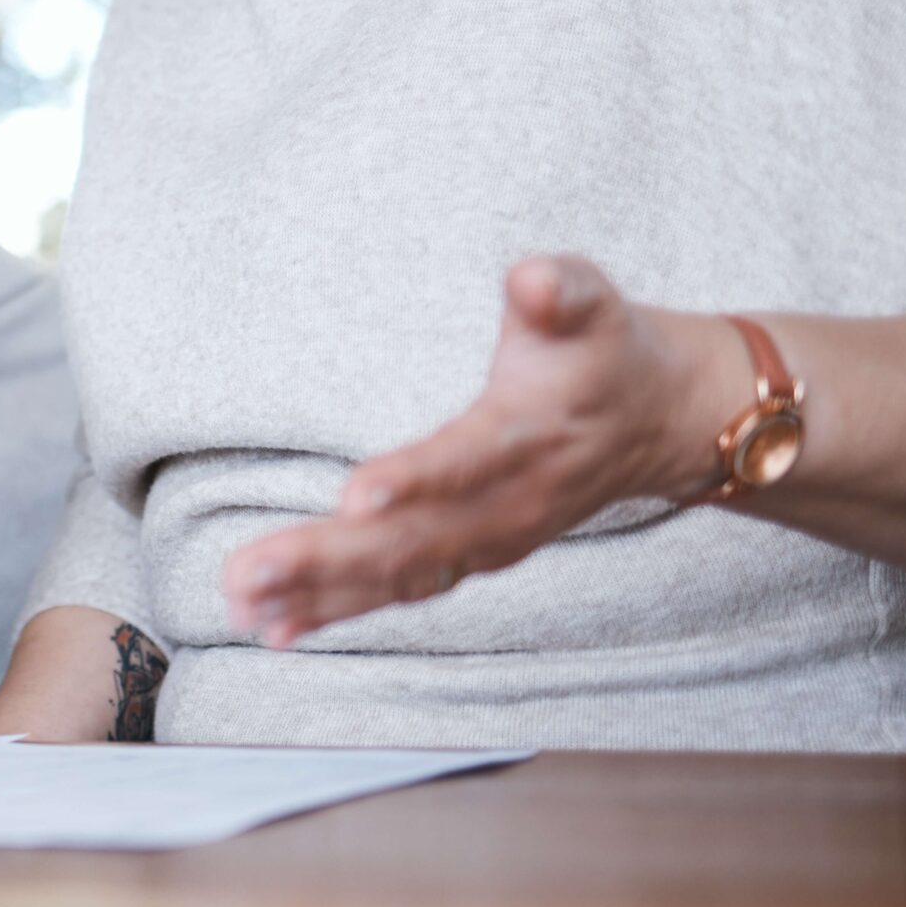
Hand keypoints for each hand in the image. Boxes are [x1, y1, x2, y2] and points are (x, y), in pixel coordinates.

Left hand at [221, 255, 731, 647]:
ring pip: (399, 576)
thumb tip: (532, 277)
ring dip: (319, 593)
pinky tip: (274, 629)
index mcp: (528, 436)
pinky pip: (402, 590)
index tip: (353, 498)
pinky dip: (338, 609)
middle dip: (326, 559)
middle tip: (245, 574)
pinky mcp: (473, 555)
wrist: (664, 419)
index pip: (466, 462)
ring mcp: (491, 540)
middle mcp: (509, 505)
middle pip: (413, 539)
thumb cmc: (607, 348)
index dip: (413, 481)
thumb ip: (560, 290)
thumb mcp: (593, 301)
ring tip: (242, 605)